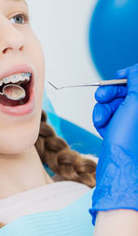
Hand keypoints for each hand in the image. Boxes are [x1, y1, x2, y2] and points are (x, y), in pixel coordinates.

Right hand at [90, 63, 137, 223]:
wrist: (118, 167)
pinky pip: (109, 117)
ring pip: (114, 105)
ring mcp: (133, 124)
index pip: (137, 83)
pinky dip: (102, 120)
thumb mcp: (136, 104)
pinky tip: (103, 128)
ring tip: (101, 119)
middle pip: (126, 92)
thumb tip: (134, 69)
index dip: (128, 77)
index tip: (118, 75)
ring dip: (103, 109)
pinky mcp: (122, 131)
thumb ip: (137, 82)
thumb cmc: (129, 141)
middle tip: (101, 97)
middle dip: (110, 94)